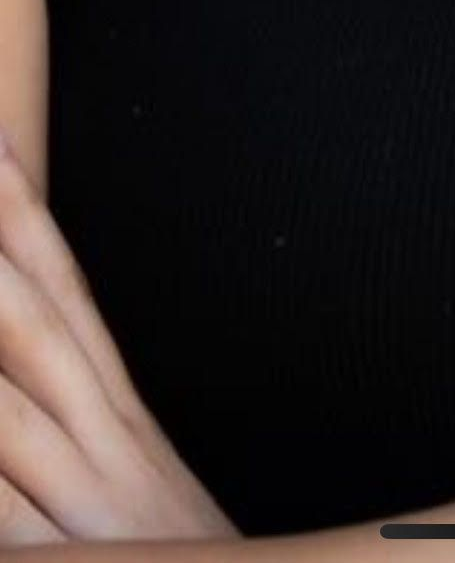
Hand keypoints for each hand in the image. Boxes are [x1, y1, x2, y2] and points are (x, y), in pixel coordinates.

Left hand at [0, 128, 239, 544]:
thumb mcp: (149, 506)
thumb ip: (99, 446)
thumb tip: (41, 394)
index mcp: (128, 430)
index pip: (70, 300)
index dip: (25, 221)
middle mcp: (112, 457)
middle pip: (34, 328)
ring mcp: (92, 522)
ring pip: (11, 414)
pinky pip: (6, 520)